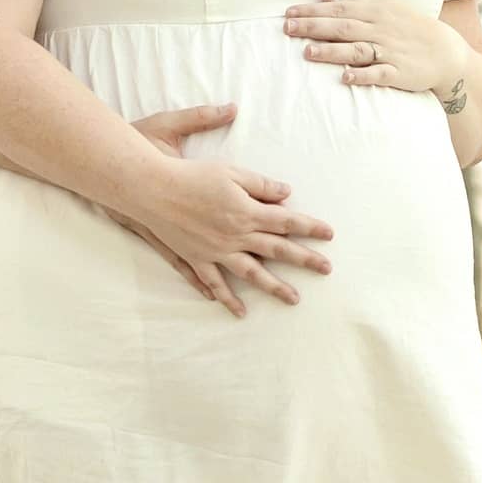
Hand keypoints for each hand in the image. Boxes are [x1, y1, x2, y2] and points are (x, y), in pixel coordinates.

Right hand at [121, 120, 332, 316]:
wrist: (152, 190)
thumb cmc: (191, 175)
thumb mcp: (231, 172)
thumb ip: (260, 185)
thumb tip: (286, 193)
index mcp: (246, 212)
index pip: (286, 221)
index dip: (309, 227)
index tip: (329, 234)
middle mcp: (236, 235)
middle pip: (277, 249)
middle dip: (304, 259)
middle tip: (326, 269)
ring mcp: (216, 251)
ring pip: (252, 273)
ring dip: (275, 287)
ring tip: (294, 299)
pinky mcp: (197, 258)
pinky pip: (215, 282)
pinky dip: (228, 298)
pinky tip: (240, 310)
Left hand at [283, 0, 467, 107]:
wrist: (445, 51)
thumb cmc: (409, 28)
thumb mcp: (385, 10)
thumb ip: (354, 5)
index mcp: (376, 11)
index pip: (338, 9)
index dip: (312, 11)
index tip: (288, 13)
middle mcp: (381, 29)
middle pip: (343, 27)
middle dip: (314, 27)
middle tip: (287, 28)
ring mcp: (390, 51)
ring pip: (357, 50)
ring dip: (332, 51)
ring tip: (307, 52)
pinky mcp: (400, 73)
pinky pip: (379, 74)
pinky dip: (362, 75)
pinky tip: (345, 78)